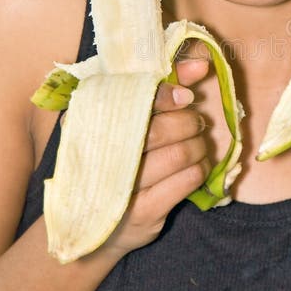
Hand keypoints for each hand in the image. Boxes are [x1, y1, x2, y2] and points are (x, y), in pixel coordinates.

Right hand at [101, 57, 210, 258]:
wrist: (89, 226)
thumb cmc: (110, 161)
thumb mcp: (121, 120)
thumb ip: (158, 89)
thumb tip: (200, 64)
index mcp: (90, 122)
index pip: (133, 99)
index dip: (166, 94)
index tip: (186, 96)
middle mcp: (101, 154)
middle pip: (161, 129)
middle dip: (188, 122)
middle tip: (194, 122)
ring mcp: (122, 187)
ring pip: (179, 155)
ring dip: (197, 145)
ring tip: (196, 144)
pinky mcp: (143, 213)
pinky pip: (186, 181)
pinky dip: (199, 169)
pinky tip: (196, 166)